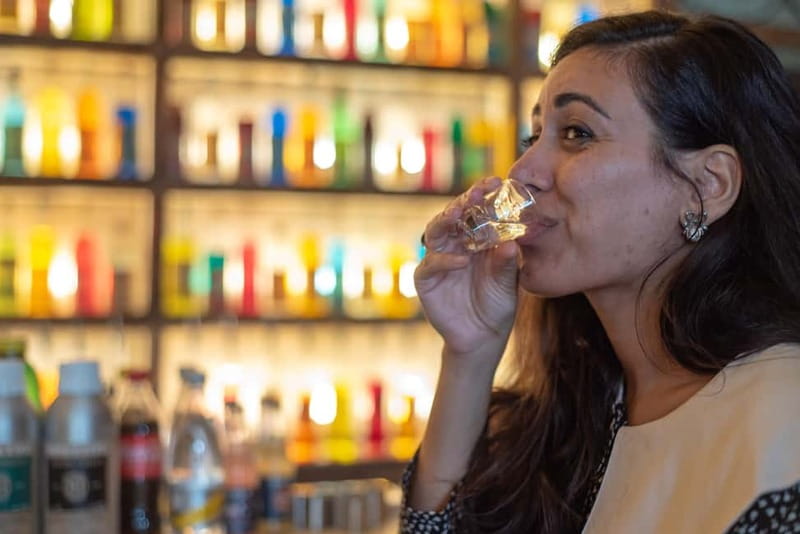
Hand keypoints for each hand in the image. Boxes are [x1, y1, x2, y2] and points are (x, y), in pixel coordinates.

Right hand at [415, 177, 519, 364]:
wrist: (483, 336)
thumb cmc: (498, 304)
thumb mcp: (508, 283)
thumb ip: (507, 264)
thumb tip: (510, 243)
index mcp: (477, 238)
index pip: (477, 210)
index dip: (483, 196)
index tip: (495, 182)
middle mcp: (456, 243)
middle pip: (454, 215)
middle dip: (464, 201)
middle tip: (476, 193)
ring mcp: (440, 259)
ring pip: (437, 232)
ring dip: (447, 220)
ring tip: (460, 213)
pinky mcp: (426, 279)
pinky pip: (432, 264)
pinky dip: (445, 260)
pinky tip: (461, 260)